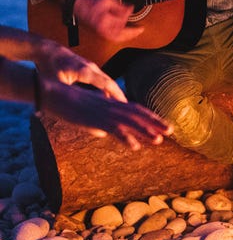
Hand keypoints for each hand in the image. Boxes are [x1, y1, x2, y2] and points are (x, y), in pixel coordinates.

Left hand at [34, 40, 128, 102]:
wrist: (47, 50)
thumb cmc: (49, 66)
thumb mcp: (55, 83)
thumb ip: (64, 95)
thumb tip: (66, 110)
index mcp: (85, 72)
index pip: (107, 84)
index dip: (116, 95)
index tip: (124, 105)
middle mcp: (91, 67)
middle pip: (111, 82)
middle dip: (119, 95)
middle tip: (127, 109)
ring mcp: (91, 66)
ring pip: (107, 80)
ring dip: (113, 92)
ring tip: (119, 105)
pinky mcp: (88, 67)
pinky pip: (101, 78)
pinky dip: (106, 88)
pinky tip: (106, 97)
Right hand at [41, 78, 171, 148]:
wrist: (53, 93)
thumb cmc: (68, 103)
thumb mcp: (87, 115)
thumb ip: (98, 123)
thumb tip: (103, 133)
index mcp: (111, 104)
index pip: (136, 109)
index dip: (151, 117)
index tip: (165, 124)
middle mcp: (112, 106)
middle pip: (138, 114)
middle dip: (155, 123)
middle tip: (172, 131)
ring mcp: (104, 113)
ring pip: (130, 122)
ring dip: (145, 131)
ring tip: (160, 140)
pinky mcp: (94, 120)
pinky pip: (113, 129)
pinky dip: (125, 138)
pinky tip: (134, 146)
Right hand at [75, 0, 142, 44]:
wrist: (78, 6)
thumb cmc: (91, 2)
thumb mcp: (107, 0)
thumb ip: (120, 6)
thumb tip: (131, 9)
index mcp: (104, 19)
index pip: (121, 19)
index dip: (128, 14)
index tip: (132, 9)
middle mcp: (102, 28)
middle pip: (121, 33)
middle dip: (132, 32)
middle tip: (141, 29)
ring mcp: (100, 32)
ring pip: (117, 38)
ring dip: (128, 36)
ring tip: (136, 33)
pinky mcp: (99, 33)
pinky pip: (112, 38)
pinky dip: (121, 37)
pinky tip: (126, 35)